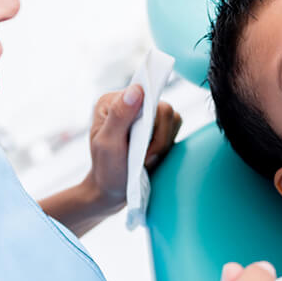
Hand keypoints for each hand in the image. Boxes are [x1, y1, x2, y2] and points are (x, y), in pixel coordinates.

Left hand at [84, 84, 182, 210]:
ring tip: (145, 159)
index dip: (150, 116)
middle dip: (158, 137)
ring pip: (173, 119)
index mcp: (113, 101)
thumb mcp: (107, 144)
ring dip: (162, 143)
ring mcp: (146, 116)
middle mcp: (131, 104)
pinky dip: (167, 146)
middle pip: (163, 108)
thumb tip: (137, 89)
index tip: (146, 138)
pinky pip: (175, 129)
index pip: (144, 93)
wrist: (112, 191)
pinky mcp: (158, 128)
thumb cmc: (106, 169)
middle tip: (144, 157)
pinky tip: (152, 158)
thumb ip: (120, 115)